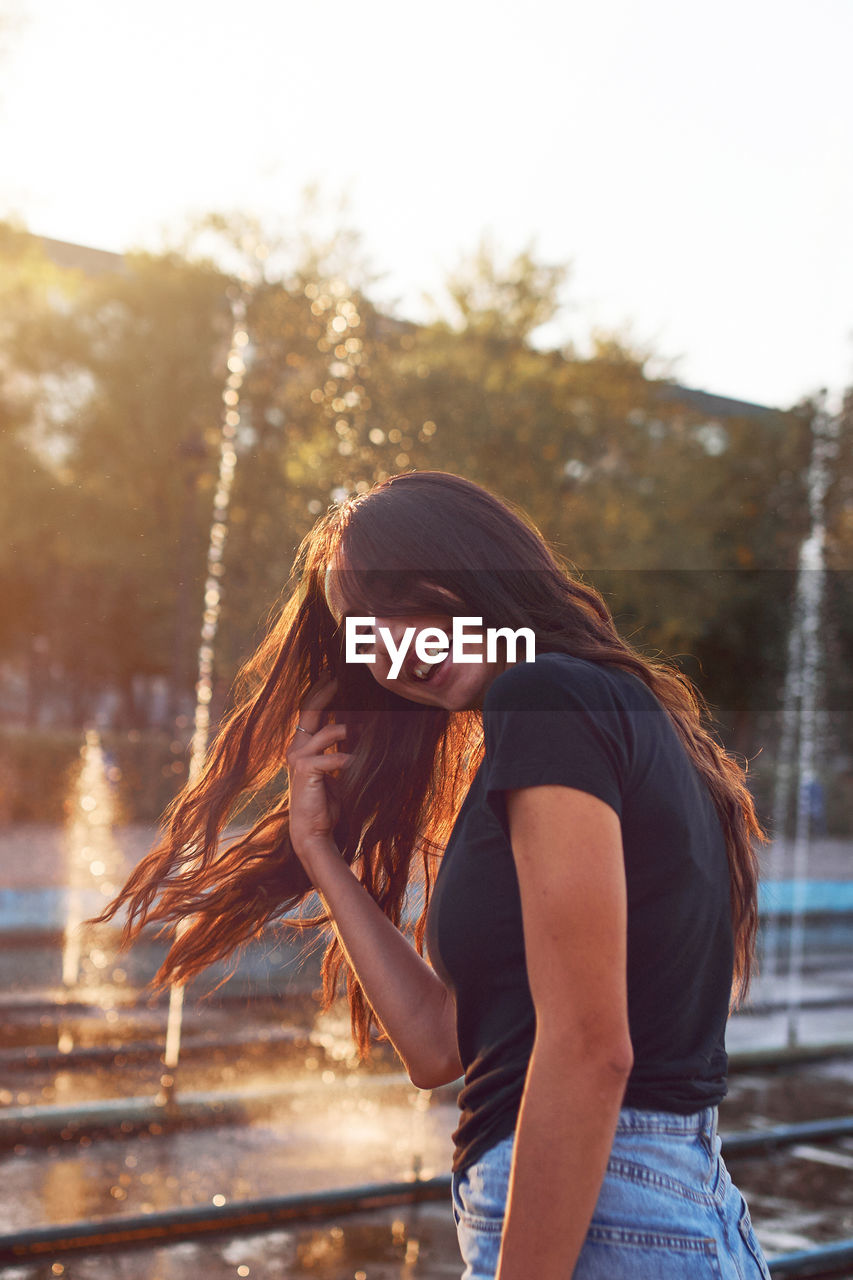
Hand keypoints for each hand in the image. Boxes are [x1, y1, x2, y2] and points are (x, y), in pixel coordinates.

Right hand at [285, 673, 352, 873]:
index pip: (309, 710)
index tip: (334, 675)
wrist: (312, 830)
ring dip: (347, 729)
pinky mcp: (305, 771)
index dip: (320, 690)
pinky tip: (356, 763)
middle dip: (326, 691)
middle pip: (309, 709)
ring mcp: (298, 758)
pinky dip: (346, 759)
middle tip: (341, 678)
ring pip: (325, 731)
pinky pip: (331, 757)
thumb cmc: (325, 801)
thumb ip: (339, 748)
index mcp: (301, 745)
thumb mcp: (335, 768)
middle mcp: (296, 747)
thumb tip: (357, 727)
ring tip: (363, 729)